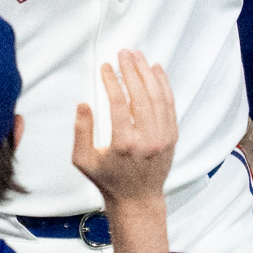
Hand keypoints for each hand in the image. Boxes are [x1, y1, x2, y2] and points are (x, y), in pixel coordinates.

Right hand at [72, 51, 176, 252]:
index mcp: (123, 144)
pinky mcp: (172, 137)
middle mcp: (147, 139)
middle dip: (132, 70)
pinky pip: (170, 105)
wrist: (137, 199)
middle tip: (123, 53)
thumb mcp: (83, 160)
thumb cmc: (107, 179)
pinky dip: (164, 85)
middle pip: (141, 95)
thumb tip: (83, 103)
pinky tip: (156, 70)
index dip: (111, 81)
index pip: (118, 102)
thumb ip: (81, 131)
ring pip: (158, 97)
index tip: (105, 67)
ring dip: (148, 73)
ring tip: (138, 56)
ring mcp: (163, 138)